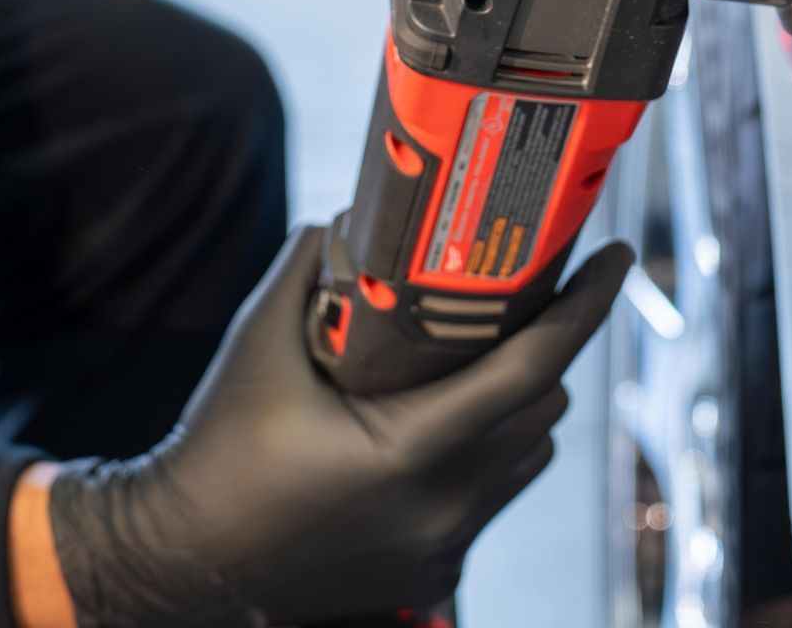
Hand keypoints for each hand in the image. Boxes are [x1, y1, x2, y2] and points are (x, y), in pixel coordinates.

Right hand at [45, 226, 631, 626]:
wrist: (175, 566)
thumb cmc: (214, 452)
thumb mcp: (256, 344)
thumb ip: (311, 267)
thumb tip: (357, 216)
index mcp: (408, 451)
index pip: (533, 367)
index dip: (587, 305)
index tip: (616, 256)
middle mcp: (441, 508)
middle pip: (544, 408)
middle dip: (547, 350)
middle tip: (527, 301)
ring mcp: (442, 549)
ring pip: (529, 456)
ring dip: (522, 407)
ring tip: (483, 361)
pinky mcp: (434, 575)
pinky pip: (494, 499)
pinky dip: (488, 458)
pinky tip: (445, 429)